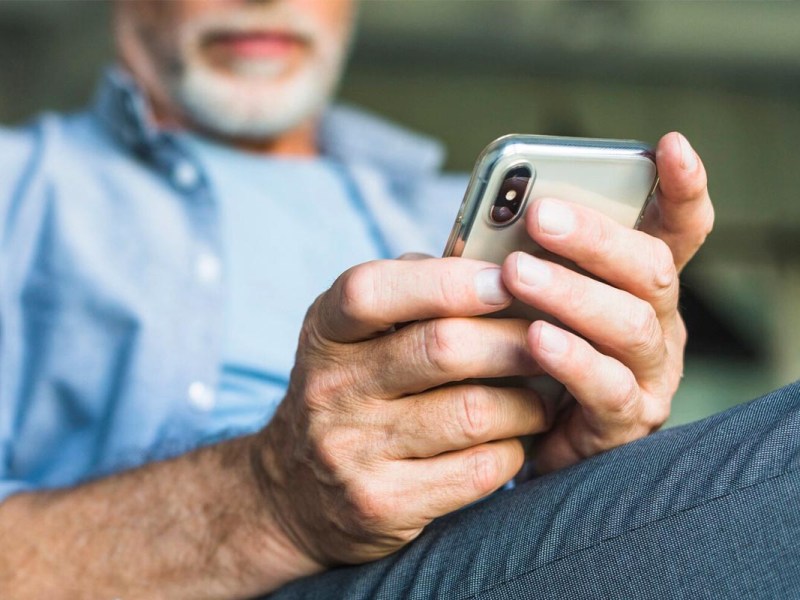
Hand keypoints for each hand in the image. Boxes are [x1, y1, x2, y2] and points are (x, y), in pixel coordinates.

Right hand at [251, 258, 550, 566]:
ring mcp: (352, 451)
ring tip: (542, 395)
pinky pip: (479, 469)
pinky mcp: (381, 504)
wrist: (295, 493)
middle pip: (442, 348)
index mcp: (325, 332)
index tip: (506, 280)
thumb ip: (411, 294)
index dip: (447, 281)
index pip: (372, 291)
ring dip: (527, 401)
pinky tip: (517, 439)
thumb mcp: (354, 336)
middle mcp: (330, 389)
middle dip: (513, 341)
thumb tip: (500, 264)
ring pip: (473, 412)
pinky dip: (515, 449)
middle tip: (551, 341)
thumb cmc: (351, 392)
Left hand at [501, 132, 712, 472]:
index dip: (682, 188)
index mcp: (637, 281)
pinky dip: (572, 359)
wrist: (518, 429)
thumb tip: (496, 211)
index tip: (670, 145)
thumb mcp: (525, 290)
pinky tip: (536, 338)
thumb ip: (526, 252)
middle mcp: (656, 320)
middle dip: (597, 239)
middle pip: (651, 269)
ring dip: (573, 294)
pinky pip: (607, 387)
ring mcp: (649, 372)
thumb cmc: (522, 344)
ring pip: (631, 325)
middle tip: (540, 216)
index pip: (678, 228)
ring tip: (518, 274)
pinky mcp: (625, 420)